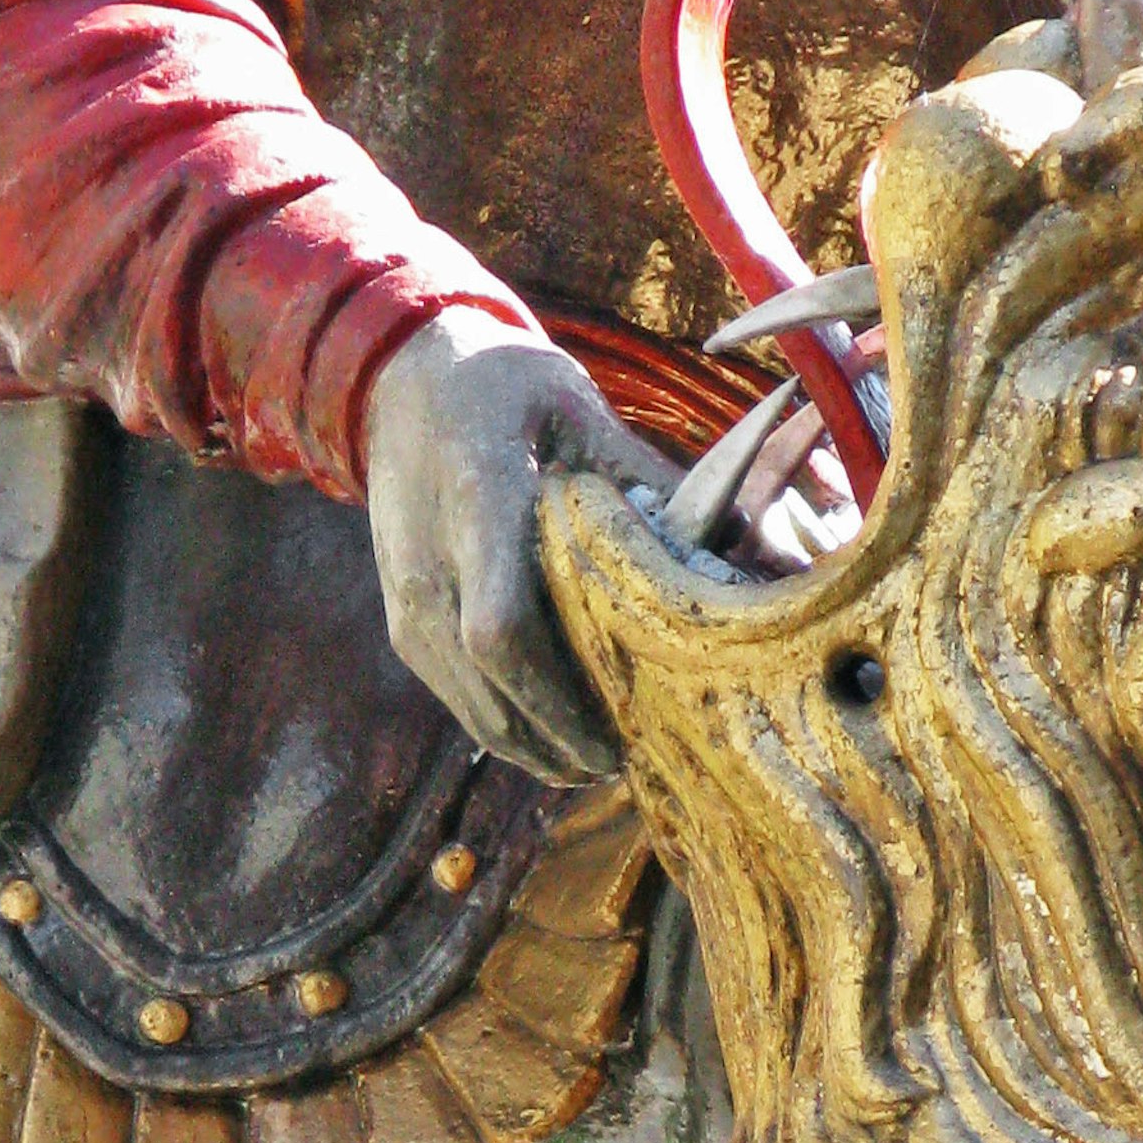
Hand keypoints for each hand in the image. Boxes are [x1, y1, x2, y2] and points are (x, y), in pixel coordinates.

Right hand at [363, 320, 668, 783]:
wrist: (405, 381)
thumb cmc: (506, 388)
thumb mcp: (581, 412)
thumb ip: (649, 482)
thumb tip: (739, 542)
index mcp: (477, 503)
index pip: (501, 628)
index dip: (560, 697)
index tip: (620, 730)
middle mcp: (430, 567)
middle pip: (493, 693)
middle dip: (564, 741)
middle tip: (635, 762)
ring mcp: (409, 602)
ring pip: (474, 712)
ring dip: (539, 748)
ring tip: (605, 760)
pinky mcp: (404, 622)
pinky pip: (459, 699)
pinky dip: (511, 726)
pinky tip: (560, 734)